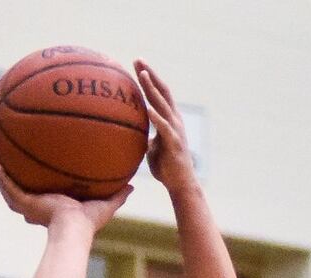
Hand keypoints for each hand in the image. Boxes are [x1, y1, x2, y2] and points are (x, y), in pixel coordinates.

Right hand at [0, 165, 130, 231]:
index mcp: (58, 209)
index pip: (48, 200)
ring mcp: (31, 206)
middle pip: (27, 196)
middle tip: (17, 171)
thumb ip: (118, 196)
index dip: (44, 192)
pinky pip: (9, 188)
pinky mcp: (25, 203)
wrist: (74, 227)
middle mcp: (42, 208)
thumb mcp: (106, 205)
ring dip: (5, 180)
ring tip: (0, 165)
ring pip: (13, 192)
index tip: (44, 181)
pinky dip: (2, 178)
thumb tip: (133, 186)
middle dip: (20, 187)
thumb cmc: (89, 222)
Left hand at [134, 61, 198, 194]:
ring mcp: (175, 130)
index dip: (148, 78)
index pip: (158, 93)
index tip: (136, 64)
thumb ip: (144, 134)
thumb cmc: (165, 167)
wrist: (180, 184)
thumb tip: (129, 129)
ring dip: (151, 89)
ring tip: (141, 75)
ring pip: (163, 104)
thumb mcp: (151, 146)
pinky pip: (164, 127)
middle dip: (149, 74)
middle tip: (137, 59)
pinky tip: (147, 108)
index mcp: (169, 119)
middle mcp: (174, 120)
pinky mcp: (174, 143)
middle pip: (162, 91)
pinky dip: (156, 117)